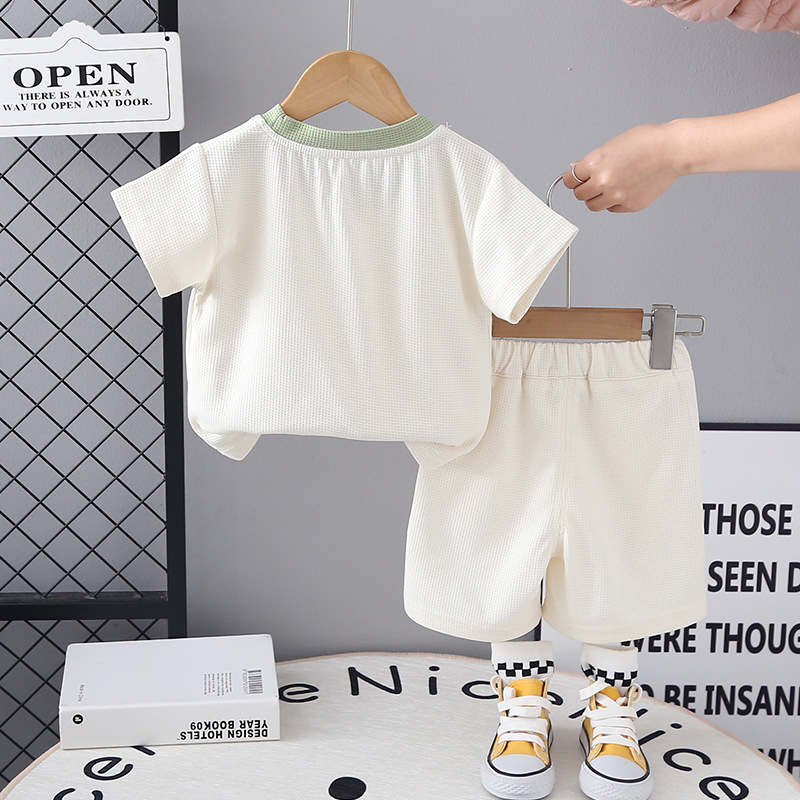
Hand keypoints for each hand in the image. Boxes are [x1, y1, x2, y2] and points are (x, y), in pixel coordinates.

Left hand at [563, 123, 682, 211]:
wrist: (673, 150)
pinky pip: (612, 209)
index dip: (572, 179)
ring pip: (593, 206)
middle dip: (584, 188)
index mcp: (595, 163)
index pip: (569, 180)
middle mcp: (603, 181)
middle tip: (594, 181)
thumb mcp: (612, 144)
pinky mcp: (629, 205)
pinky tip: (625, 188)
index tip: (575, 179)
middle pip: (579, 195)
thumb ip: (591, 161)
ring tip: (609, 186)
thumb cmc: (647, 142)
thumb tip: (574, 169)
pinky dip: (614, 202)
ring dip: (597, 198)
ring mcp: (617, 196)